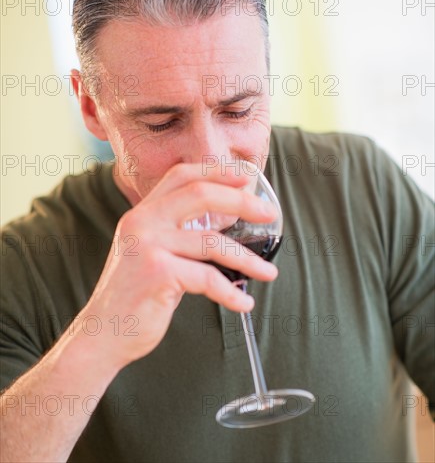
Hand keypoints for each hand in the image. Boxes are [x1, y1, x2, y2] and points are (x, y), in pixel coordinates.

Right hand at [81, 163, 277, 370]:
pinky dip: (231, 292)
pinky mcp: (157, 273)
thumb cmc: (135, 295)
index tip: (246, 177)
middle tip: (269, 214)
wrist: (103, 333)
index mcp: (143, 213)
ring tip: (268, 273)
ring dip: (247, 258)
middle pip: (200, 194)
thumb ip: (181, 235)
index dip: (216, 171)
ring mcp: (148, 245)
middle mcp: (142, 222)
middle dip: (241, 202)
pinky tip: (243, 303)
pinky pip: (207, 278)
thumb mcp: (153, 253)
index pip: (181, 175)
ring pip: (211, 241)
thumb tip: (228, 222)